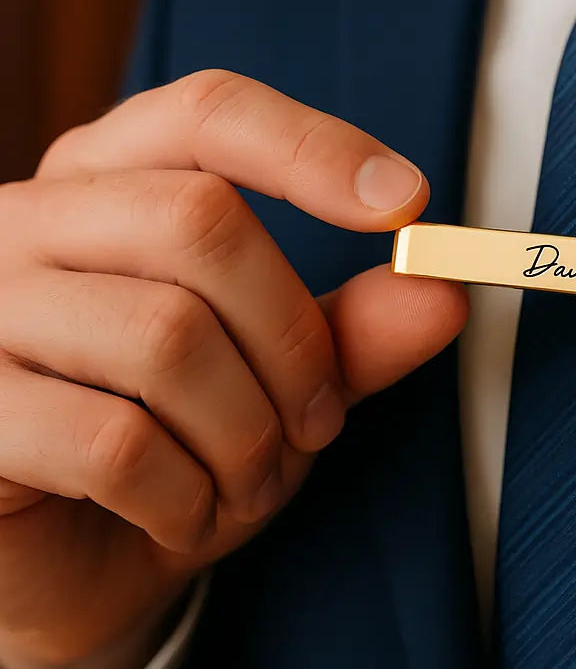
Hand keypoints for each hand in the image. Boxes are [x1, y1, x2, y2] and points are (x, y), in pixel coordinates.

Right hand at [0, 70, 466, 668]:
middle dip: (295, 339)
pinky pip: (115, 442)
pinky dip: (186, 494)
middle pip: (202, 221)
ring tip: (251, 476)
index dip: (312, 146)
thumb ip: (352, 326)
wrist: (75, 556)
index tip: (408, 202)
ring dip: (247, 433)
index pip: (209, 112)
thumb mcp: (281, 374)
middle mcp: (33, 218)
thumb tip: (442, 290)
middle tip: (321, 420)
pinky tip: (186, 513)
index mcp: (112, 177)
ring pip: (167, 337)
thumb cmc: (182, 436)